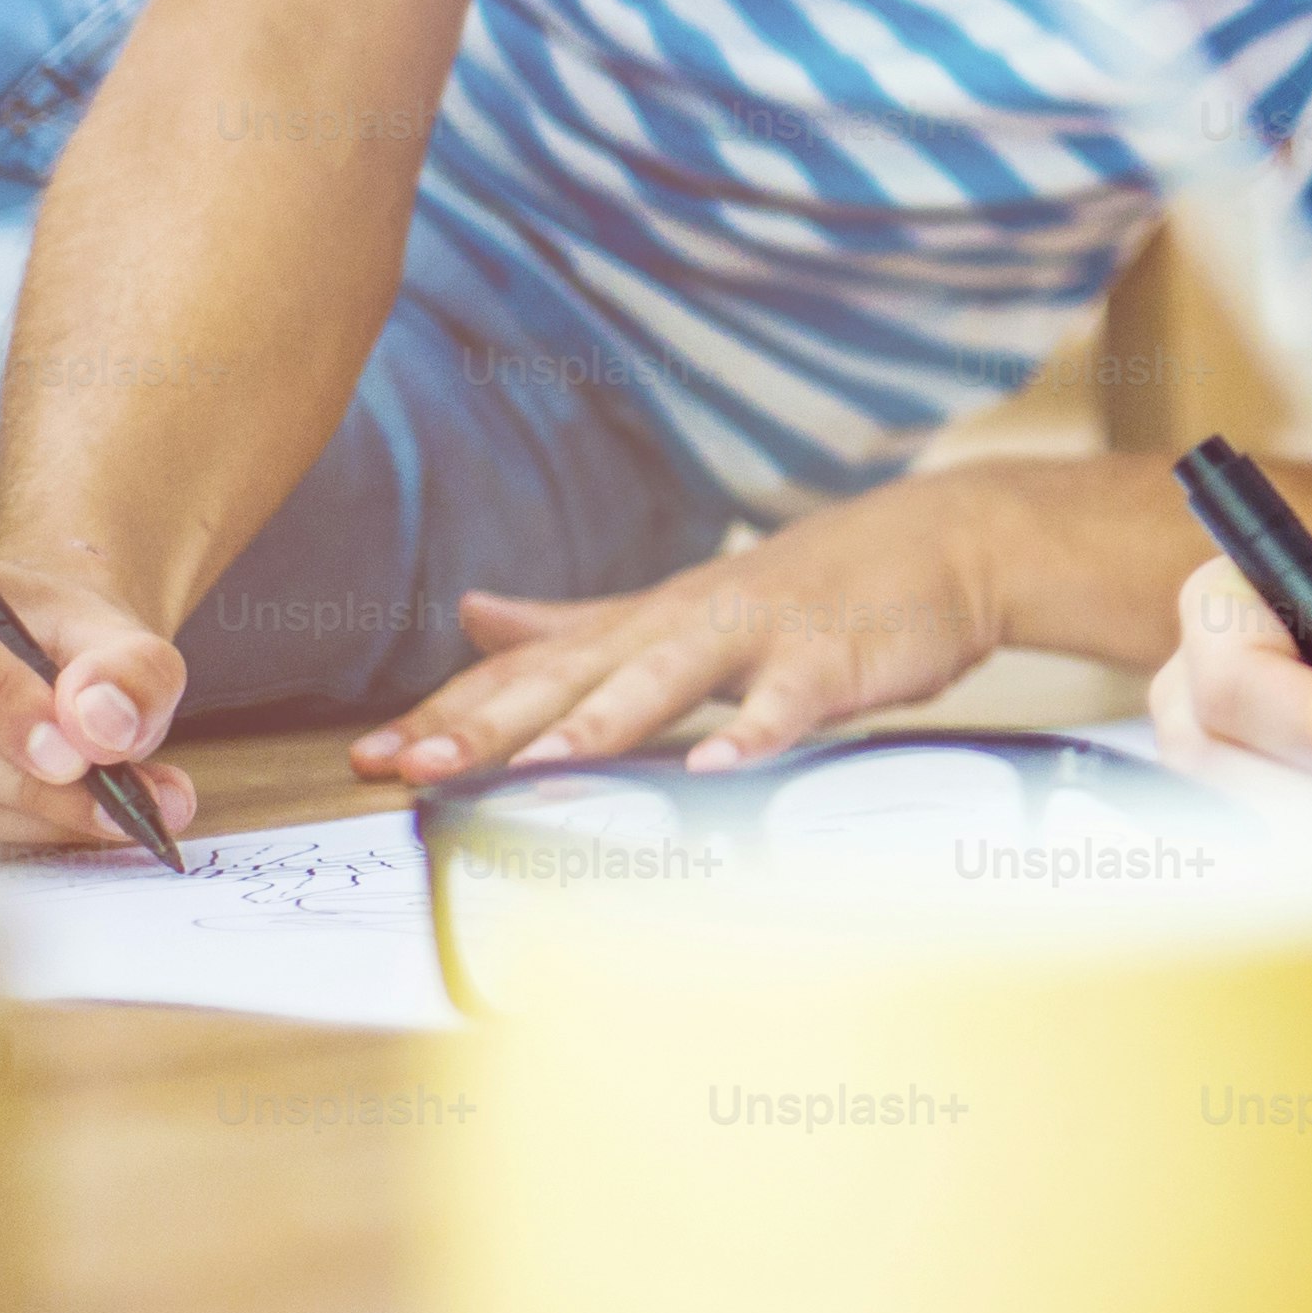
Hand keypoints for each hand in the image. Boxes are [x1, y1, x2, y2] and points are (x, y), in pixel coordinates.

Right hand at [0, 537, 195, 849]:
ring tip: (115, 815)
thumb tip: (108, 724)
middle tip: (114, 805)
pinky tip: (63, 824)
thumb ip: (125, 663)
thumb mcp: (100, 623)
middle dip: (19, 778)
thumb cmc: (43, 636)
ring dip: (19, 816)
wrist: (10, 656)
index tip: (76, 755)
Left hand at [346, 468, 1020, 784]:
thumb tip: (472, 611)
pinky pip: (790, 700)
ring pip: (669, 678)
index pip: (525, 672)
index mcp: (640, 623)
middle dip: (491, 725)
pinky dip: (757, 731)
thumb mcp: (676, 603)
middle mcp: (682, 623)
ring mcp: (757, 636)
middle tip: (416, 770)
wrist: (941, 542)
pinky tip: (723, 769)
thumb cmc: (807, 589)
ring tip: (546, 767)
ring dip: (607, 721)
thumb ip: (574, 619)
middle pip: (573, 676)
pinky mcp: (830, 659)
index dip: (448, 714)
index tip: (370, 760)